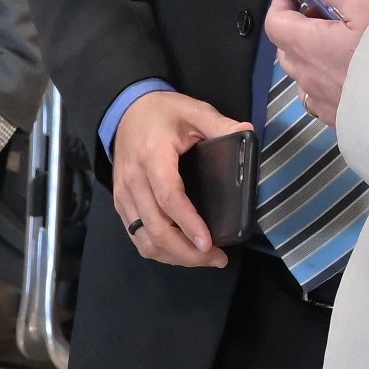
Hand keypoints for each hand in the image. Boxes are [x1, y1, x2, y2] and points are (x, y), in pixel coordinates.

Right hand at [109, 89, 248, 268]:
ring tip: (203, 258)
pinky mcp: (121, 204)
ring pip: (144, 239)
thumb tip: (248, 133)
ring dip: (173, 256)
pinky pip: (136, 236)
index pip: (168, 197)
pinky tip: (181, 252)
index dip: (188, 223)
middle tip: (217, 258)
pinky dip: (159, 250)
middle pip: (156, 228)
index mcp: (152, 156)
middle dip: (187, 252)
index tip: (209, 243)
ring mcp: (123, 195)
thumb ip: (220, 124)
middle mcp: (133, 180)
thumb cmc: (163, 112)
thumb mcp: (194, 110)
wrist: (125, 110)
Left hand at [263, 0, 368, 128]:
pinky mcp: (342, 121)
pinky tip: (360, 75)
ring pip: (306, 74)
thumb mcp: (364, 3)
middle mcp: (308, 78)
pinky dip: (331, 80)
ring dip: (316, 55)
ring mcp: (324, 103)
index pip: (275, 22)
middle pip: (288, 48)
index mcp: (306, 47)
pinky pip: (324, 97)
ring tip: (351, 44)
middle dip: (302, 26)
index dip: (285, 1)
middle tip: (335, 14)